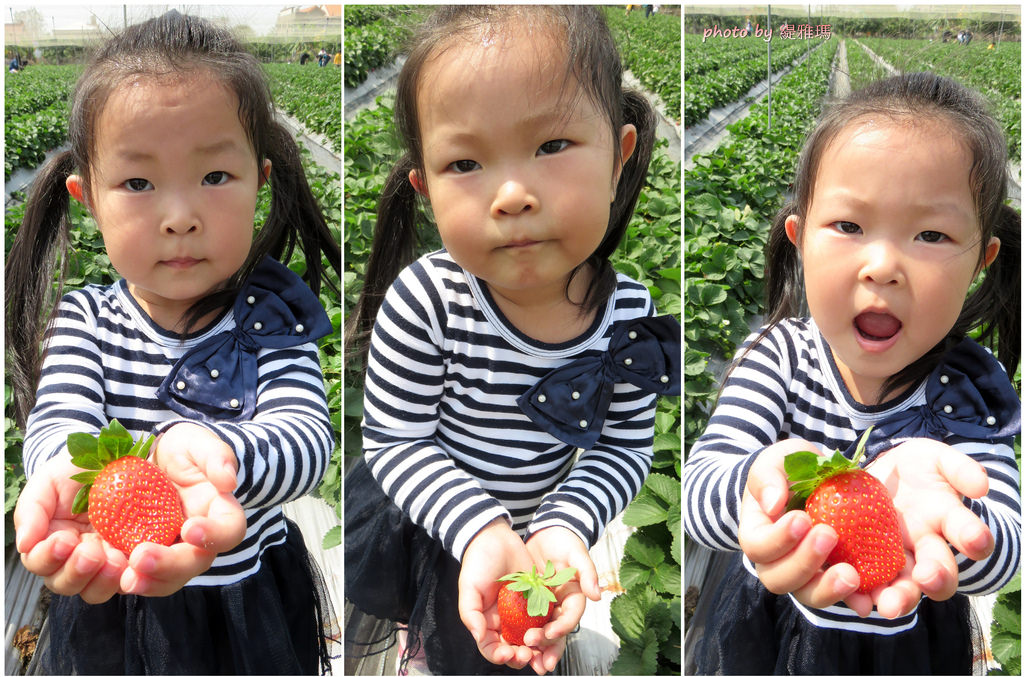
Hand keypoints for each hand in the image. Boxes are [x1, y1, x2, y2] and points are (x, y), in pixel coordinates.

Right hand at [14, 454, 128, 603]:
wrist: (118, 459)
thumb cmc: (76, 471)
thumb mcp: (49, 482)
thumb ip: (31, 510)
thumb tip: (24, 543)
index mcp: (49, 542)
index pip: (39, 562)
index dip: (48, 557)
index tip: (64, 540)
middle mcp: (74, 558)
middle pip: (64, 583)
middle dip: (75, 571)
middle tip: (90, 553)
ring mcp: (103, 561)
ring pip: (94, 590)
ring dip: (101, 580)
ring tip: (113, 559)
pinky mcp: (130, 558)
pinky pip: (127, 580)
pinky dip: (128, 576)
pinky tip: (132, 560)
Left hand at [120, 422, 245, 595]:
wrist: (148, 457)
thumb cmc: (180, 450)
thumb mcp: (197, 442)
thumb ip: (216, 456)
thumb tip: (228, 481)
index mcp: (218, 513)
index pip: (229, 530)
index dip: (215, 535)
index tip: (190, 528)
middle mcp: (198, 540)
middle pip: (194, 563)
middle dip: (169, 565)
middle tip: (141, 557)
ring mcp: (169, 553)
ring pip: (166, 580)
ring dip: (148, 582)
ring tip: (127, 578)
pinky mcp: (141, 560)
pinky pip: (136, 577)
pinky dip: (120, 580)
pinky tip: (106, 573)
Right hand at [457, 518, 538, 671]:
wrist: (496, 537)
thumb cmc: (478, 561)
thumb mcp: (469, 587)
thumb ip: (470, 613)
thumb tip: (478, 636)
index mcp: (486, 621)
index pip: (491, 647)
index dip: (499, 655)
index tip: (508, 653)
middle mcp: (505, 620)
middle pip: (514, 648)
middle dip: (520, 656)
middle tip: (527, 655)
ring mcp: (522, 612)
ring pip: (531, 639)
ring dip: (537, 649)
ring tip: (542, 652)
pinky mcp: (538, 600)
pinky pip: (545, 620)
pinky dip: (550, 630)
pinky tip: (552, 633)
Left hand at [523, 527, 600, 673]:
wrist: (547, 532)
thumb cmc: (564, 541)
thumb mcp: (576, 553)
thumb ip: (587, 572)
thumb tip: (597, 595)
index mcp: (575, 596)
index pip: (570, 617)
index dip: (561, 627)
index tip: (549, 633)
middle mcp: (561, 605)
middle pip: (557, 631)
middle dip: (547, 645)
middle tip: (534, 652)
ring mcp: (546, 606)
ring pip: (543, 632)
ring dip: (536, 648)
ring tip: (526, 659)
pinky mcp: (530, 603)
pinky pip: (526, 622)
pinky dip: (521, 635)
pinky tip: (512, 644)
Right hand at [739, 439, 878, 615]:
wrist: (815, 482)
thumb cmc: (791, 471)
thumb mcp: (777, 461)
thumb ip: (767, 476)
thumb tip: (772, 504)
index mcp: (757, 532)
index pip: (757, 546)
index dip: (777, 539)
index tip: (803, 518)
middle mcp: (774, 560)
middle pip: (777, 578)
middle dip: (803, 562)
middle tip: (829, 535)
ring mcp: (803, 573)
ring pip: (806, 594)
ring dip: (826, 588)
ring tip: (851, 574)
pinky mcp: (829, 577)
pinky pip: (837, 595)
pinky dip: (852, 597)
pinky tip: (867, 593)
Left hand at [866, 439, 991, 605]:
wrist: (872, 477)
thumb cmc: (913, 469)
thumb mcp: (935, 459)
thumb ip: (958, 468)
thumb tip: (981, 485)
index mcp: (946, 522)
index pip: (968, 536)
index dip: (974, 539)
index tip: (974, 540)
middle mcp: (924, 547)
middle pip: (937, 572)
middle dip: (936, 578)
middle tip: (928, 578)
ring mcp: (893, 557)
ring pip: (904, 587)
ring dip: (900, 597)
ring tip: (889, 605)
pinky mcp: (862, 562)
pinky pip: (864, 584)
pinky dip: (861, 596)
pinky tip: (858, 601)